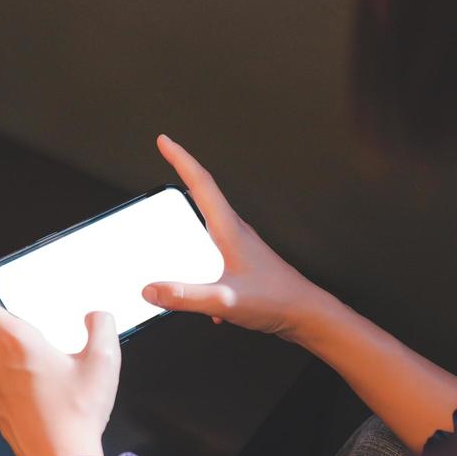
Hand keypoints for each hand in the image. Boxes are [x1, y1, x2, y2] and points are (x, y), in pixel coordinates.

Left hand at [0, 273, 121, 455]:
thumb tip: (97, 316)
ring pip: (0, 359)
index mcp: (17, 343)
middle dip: (16, 327)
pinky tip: (48, 392)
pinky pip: (5, 384)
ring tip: (52, 365)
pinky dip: (21, 381)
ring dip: (20, 357)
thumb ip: (101, 327)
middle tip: (43, 330)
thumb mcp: (103, 362)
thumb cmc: (77, 414)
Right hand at [143, 135, 315, 341]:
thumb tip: (151, 290)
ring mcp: (241, 247)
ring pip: (209, 224)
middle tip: (169, 159)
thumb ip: (185, 296)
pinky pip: (215, 252)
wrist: (305, 314)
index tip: (165, 141)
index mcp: (229, 231)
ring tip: (172, 222)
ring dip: (191, 217)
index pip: (201, 184)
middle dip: (185, 176)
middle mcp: (235, 233)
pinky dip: (200, 262)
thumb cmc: (275, 301)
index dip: (181, 159)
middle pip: (205, 196)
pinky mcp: (244, 264)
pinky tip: (199, 294)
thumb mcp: (224, 300)